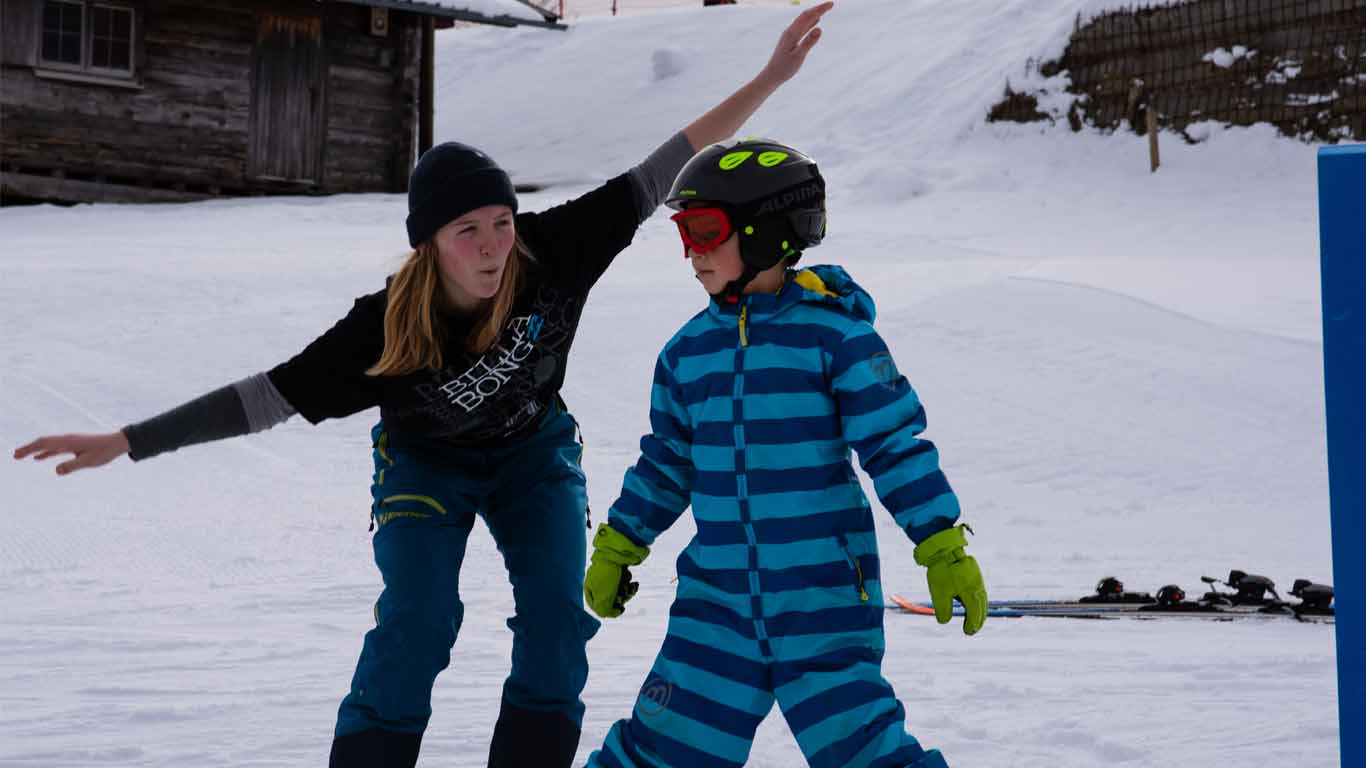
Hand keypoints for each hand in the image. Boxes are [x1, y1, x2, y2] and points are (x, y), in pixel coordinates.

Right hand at [13, 431, 129, 475]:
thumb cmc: (104, 452)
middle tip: (14, 456)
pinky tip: (39, 458)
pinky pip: (55, 448)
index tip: (17, 455)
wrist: (117, 443)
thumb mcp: (88, 461)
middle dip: (28, 448)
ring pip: (48, 445)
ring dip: (35, 450)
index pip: (44, 444)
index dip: (29, 449)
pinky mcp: (74, 445)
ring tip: (21, 456)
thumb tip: (56, 470)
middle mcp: (66, 439)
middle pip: (42, 442)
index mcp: (68, 442)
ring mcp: (70, 442)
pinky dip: (45, 452)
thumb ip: (72, 466)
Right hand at [584, 523, 649, 618]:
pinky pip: (624, 582)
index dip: (610, 610)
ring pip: (620, 591)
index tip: (621, 608)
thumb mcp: (604, 597)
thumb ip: (605, 611)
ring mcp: (607, 576)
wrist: (617, 551)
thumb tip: (614, 613)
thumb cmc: (607, 574)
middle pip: (611, 600)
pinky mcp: (617, 571)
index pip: (597, 607)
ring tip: (630, 585)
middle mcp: (597, 583)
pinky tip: (632, 580)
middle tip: (625, 591)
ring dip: (627, 590)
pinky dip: (629, 582)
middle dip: (622, 597)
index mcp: (589, 589)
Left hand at [757, 1, 832, 86]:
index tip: (832, 4)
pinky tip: (816, 22)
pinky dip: (810, 22)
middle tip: (831, 4)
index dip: (820, 9)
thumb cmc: (784, 68)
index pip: (808, 16)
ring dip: (814, 13)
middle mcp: (790, 31)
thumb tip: (820, 29)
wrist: (771, 75)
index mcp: (792, 33)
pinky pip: (802, 27)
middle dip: (818, 8)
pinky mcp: (790, 40)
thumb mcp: (798, 56)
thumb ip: (808, 42)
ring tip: (824, 9)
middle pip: (805, 15)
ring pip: (803, 20)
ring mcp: (789, 35)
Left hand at [913, 524, 987, 634]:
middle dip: (978, 620)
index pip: (975, 614)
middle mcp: (978, 587)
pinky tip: (971, 601)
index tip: (967, 632)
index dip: (972, 624)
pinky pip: (979, 591)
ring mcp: (978, 579)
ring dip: (979, 610)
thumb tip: (944, 621)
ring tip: (974, 618)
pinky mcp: (974, 573)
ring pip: (982, 599)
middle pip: (982, 608)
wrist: (945, 548)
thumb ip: (943, 609)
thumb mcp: (939, 593)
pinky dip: (977, 600)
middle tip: (972, 630)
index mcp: (972, 593)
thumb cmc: (942, 571)